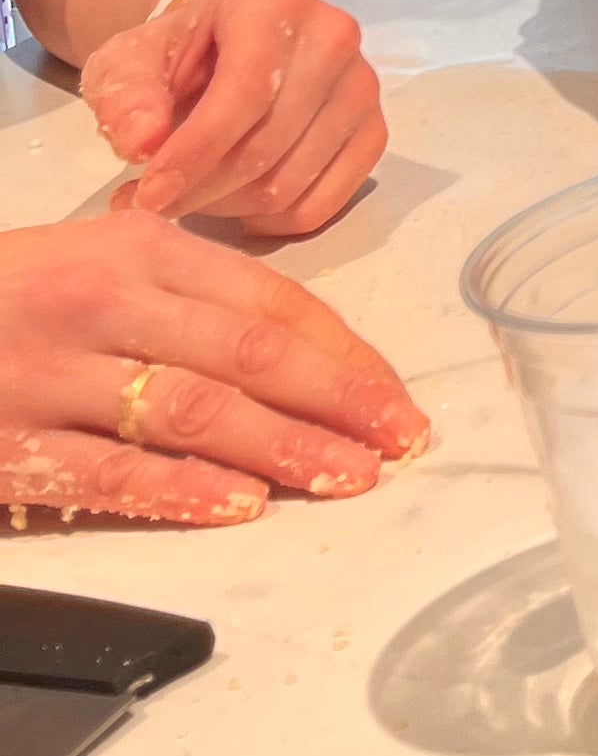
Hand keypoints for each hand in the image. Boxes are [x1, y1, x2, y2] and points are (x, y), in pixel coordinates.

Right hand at [0, 213, 427, 528]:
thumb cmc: (8, 293)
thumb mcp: (98, 262)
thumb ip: (186, 291)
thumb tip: (299, 346)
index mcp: (139, 249)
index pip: (270, 300)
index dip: (344, 353)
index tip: (396, 394)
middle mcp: (104, 301)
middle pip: (250, 353)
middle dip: (339, 401)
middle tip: (400, 440)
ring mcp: (55, 372)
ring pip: (196, 410)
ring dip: (284, 449)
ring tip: (347, 477)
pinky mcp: (12, 439)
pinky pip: (111, 471)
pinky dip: (182, 489)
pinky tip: (239, 507)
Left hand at [80, 0, 385, 235]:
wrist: (230, 45)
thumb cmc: (180, 55)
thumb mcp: (130, 62)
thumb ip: (126, 97)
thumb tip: (143, 144)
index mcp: (275, 2)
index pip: (245, 93)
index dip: (194, 153)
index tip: (147, 194)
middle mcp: (333, 36)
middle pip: (269, 144)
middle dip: (203, 189)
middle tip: (157, 203)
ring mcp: (361, 86)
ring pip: (292, 182)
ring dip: (231, 208)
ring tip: (192, 197)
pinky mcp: (373, 130)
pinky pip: (325, 204)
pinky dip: (273, 222)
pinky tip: (237, 206)